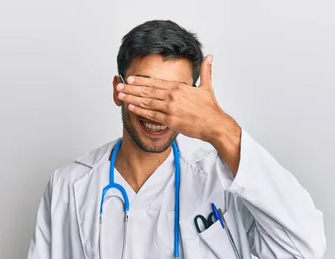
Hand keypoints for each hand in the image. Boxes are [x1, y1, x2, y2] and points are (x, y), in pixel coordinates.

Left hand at [117, 55, 237, 142]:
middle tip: (119, 87)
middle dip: (131, 88)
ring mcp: (171, 108)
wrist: (215, 124)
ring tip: (120, 96)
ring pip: (147, 101)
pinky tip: (131, 107)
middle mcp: (173, 96)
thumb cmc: (210, 109)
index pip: (155, 82)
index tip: (130, 79)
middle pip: (147, 90)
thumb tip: (210, 56)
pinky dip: (140, 110)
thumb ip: (206, 71)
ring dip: (132, 98)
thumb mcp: (207, 87)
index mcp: (179, 87)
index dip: (141, 80)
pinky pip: (152, 115)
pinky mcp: (171, 120)